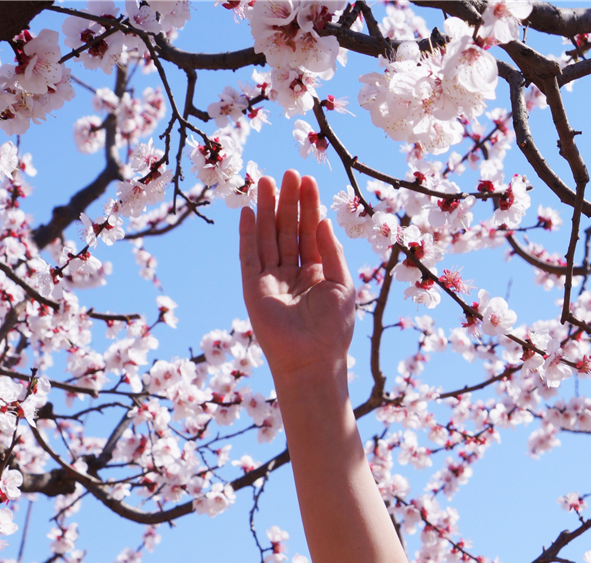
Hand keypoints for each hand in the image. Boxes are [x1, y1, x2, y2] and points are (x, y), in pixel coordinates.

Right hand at [238, 169, 355, 380]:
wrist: (313, 360)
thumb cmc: (334, 328)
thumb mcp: (342, 284)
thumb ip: (332, 251)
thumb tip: (322, 220)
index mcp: (317, 272)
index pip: (310, 231)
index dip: (309, 206)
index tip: (308, 180)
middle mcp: (293, 273)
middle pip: (288, 229)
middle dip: (288, 201)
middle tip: (288, 173)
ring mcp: (272, 279)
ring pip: (268, 237)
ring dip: (267, 209)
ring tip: (266, 181)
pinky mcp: (254, 288)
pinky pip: (249, 256)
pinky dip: (248, 234)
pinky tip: (249, 211)